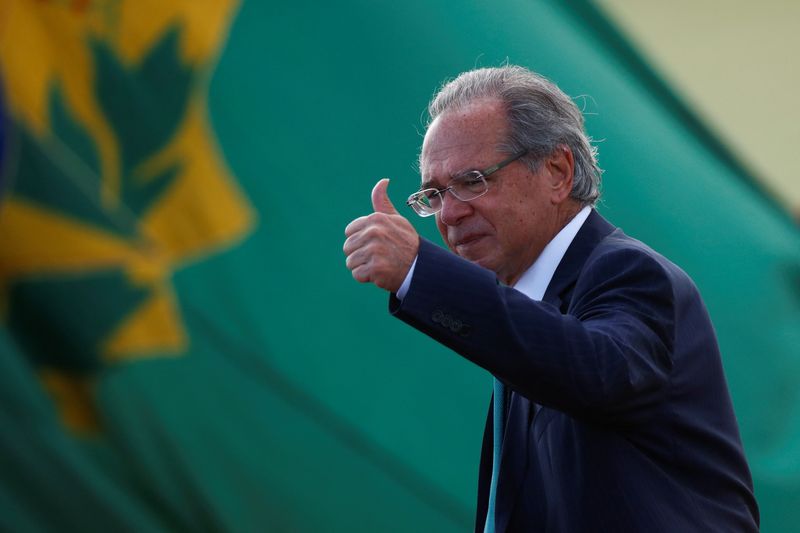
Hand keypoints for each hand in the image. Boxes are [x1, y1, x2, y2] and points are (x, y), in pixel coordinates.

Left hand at [343, 178, 418, 292]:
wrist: (420, 268)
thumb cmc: (406, 243)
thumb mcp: (397, 220)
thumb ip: (383, 203)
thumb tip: (383, 181)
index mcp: (376, 219)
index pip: (349, 232)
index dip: (360, 240)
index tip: (376, 243)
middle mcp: (374, 232)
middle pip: (347, 247)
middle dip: (360, 254)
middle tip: (379, 256)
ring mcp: (374, 251)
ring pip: (350, 262)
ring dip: (362, 266)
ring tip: (379, 264)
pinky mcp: (375, 269)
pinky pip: (357, 274)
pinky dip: (366, 277)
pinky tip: (380, 273)